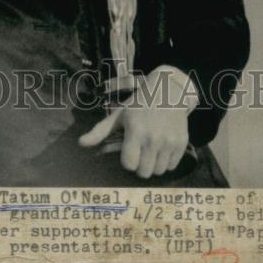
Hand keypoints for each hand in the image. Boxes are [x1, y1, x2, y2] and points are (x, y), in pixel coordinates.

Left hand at [78, 68, 193, 178]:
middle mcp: (153, 138)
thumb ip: (100, 131)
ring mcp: (169, 142)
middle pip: (143, 172)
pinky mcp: (182, 143)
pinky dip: (165, 162)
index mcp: (135, 130)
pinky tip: (161, 149)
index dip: (127, 160)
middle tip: (139, 152)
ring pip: (158, 171)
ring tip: (150, 151)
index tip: (128, 150)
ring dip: (152, 165)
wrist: (168, 91)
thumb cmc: (139, 104)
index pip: (128, 164)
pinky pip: (172, 166)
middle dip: (139, 165)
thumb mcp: (119, 114)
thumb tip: (81, 143)